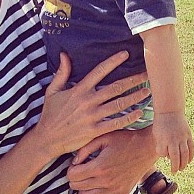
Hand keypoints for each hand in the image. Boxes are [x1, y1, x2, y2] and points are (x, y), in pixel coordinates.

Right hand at [32, 51, 149, 159]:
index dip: (113, 61)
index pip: (99, 71)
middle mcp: (87, 101)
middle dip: (133, 80)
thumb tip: (64, 54)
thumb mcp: (52, 91)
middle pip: (115, 87)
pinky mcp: (95, 131)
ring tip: (147, 91)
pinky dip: (129, 118)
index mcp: (78, 90)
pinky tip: (139, 113)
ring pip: (118, 104)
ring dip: (135, 97)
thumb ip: (61, 73)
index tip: (126, 54)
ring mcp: (92, 117)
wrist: (47, 139)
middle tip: (147, 74)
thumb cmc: (50, 114)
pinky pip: (116, 123)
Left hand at [66, 126, 156, 193]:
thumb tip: (74, 161)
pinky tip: (97, 192)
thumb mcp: (102, 138)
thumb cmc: (124, 139)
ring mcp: (114, 189)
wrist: (147, 147)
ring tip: (88, 179)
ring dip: (84, 189)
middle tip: (80, 171)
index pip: (72, 175)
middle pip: (77, 187)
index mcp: (98, 166)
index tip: (76, 164)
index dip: (70, 169)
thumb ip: (85, 149)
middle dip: (74, 178)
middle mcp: (105, 180)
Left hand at [153, 112, 193, 172]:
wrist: (170, 111)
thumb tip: (167, 157)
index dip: (166, 158)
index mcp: (164, 139)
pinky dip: (190, 156)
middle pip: (177, 157)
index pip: (164, 153)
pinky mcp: (188, 135)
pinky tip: (188, 161)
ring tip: (182, 168)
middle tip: (175, 172)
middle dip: (176, 166)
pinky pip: (191, 148)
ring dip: (184, 163)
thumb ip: (160, 146)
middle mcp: (174, 139)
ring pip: (185, 154)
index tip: (167, 162)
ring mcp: (183, 137)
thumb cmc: (161, 124)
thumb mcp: (156, 134)